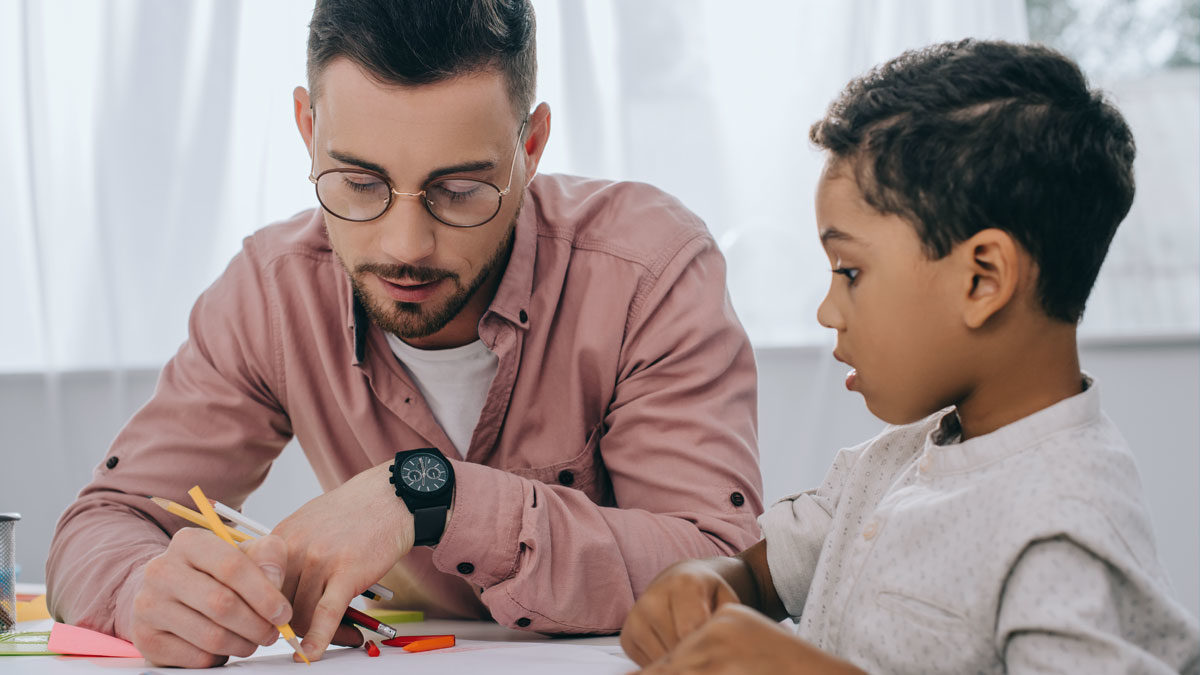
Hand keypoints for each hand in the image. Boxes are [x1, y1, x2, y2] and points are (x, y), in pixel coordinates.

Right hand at [128, 529, 291, 667]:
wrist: (170, 595)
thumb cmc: (217, 574)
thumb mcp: (246, 554)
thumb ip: (268, 557)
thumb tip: (274, 580)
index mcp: (188, 542)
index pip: (232, 566)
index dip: (264, 594)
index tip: (283, 612)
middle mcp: (161, 570)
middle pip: (221, 604)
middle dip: (256, 624)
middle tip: (272, 633)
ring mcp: (147, 605)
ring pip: (211, 635)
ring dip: (242, 644)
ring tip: (252, 640)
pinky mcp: (145, 638)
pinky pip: (196, 657)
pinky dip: (219, 657)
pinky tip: (224, 647)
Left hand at [272, 460, 415, 660]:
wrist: (388, 498)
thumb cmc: (351, 512)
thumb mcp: (305, 524)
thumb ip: (287, 555)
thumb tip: (277, 594)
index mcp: (280, 539)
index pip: (256, 587)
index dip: (261, 611)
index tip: (268, 623)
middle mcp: (294, 548)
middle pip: (276, 605)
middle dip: (287, 625)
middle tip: (299, 634)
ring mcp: (320, 560)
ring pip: (301, 614)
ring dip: (312, 632)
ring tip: (330, 636)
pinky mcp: (347, 571)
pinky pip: (326, 613)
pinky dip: (318, 638)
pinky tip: (312, 652)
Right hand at [636, 603, 866, 674]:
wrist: (685, 580)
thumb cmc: (716, 594)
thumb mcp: (732, 602)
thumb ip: (732, 623)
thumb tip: (752, 645)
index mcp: (685, 584)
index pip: (695, 632)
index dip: (711, 652)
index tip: (727, 659)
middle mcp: (653, 597)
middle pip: (678, 650)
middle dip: (700, 661)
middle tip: (718, 662)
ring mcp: (636, 617)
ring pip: (662, 662)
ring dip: (683, 666)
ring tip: (703, 659)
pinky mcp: (628, 635)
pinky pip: (648, 665)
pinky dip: (668, 668)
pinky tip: (684, 660)